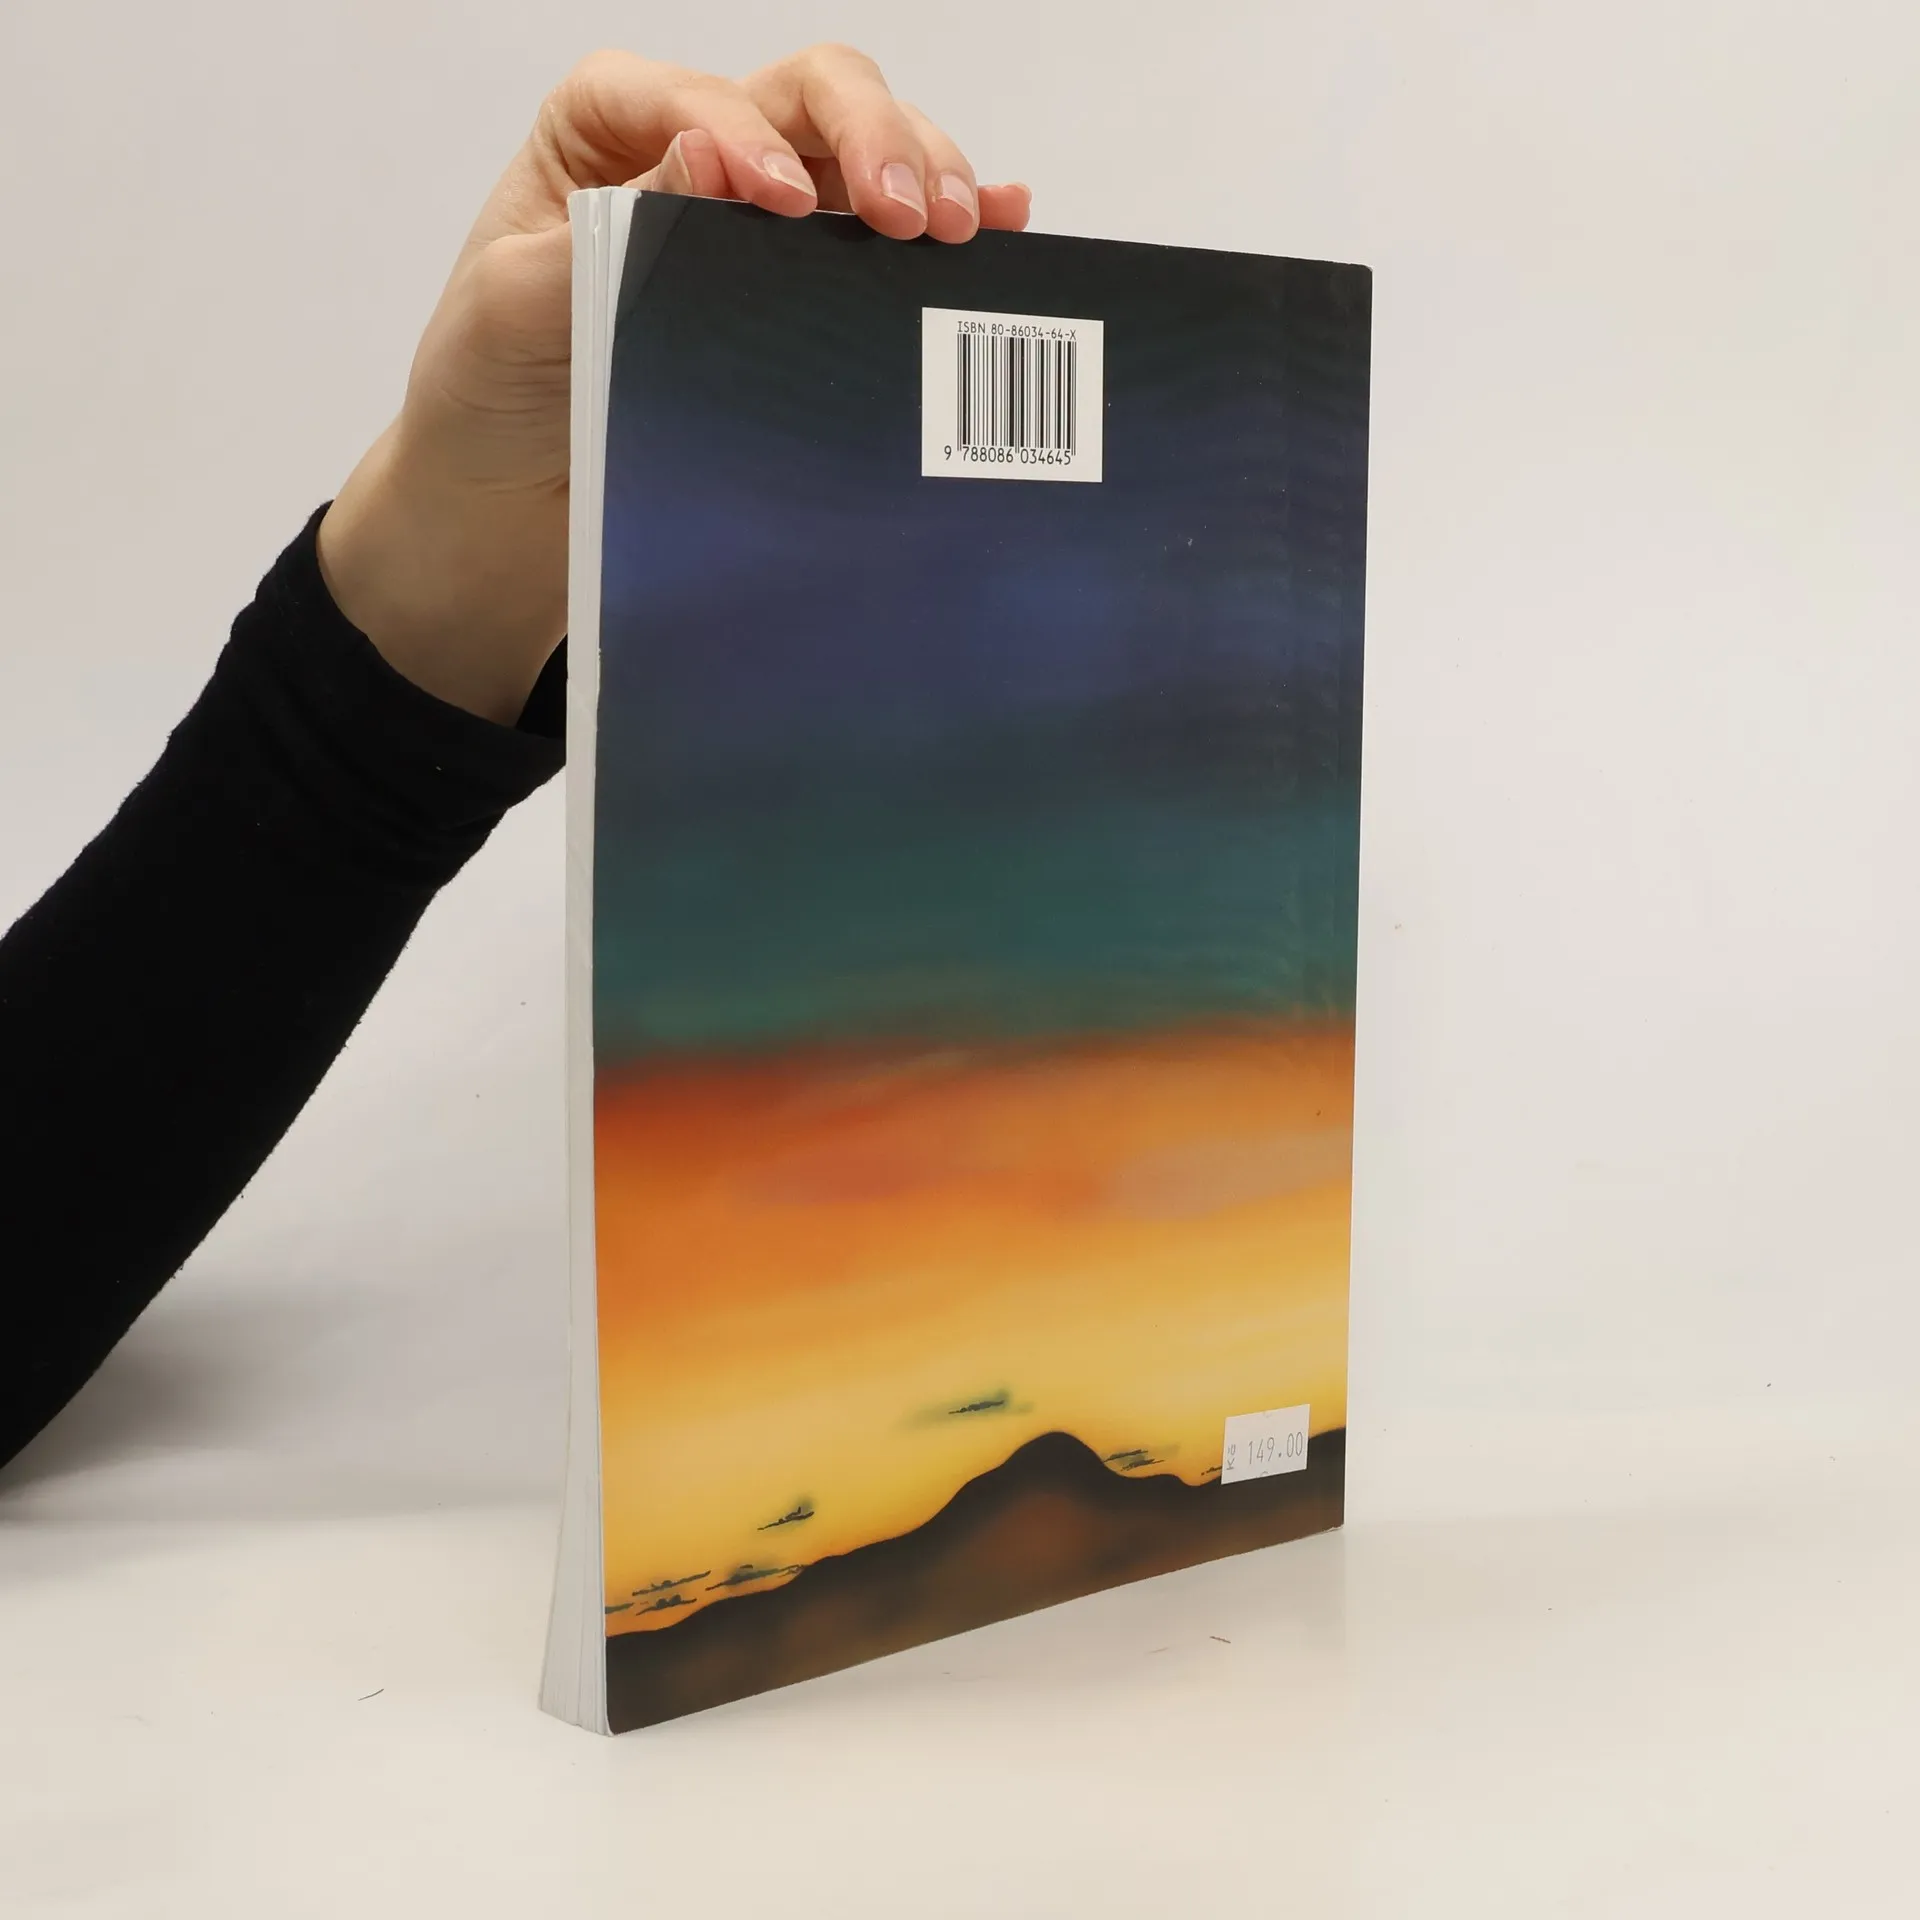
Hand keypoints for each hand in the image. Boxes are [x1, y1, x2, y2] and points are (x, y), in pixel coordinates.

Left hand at [318, 45, 1031, 722]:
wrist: (511, 497)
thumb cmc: (492, 389)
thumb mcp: (516, 307)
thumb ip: (602, 234)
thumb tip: (713, 160)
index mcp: (611, 127)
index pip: (703, 101)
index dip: (749, 139)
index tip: (776, 206)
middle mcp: (703, 151)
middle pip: (815, 97)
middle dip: (875, 140)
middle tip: (913, 216)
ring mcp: (768, 220)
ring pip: (867, 155)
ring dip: (928, 177)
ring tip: (964, 233)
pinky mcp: (808, 289)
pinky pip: (886, 241)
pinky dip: (955, 219)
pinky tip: (1005, 224)